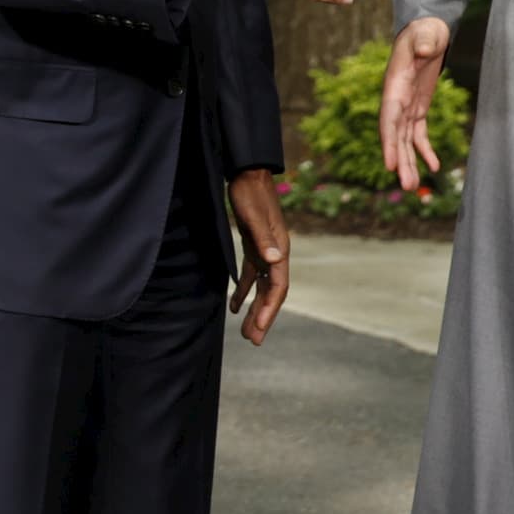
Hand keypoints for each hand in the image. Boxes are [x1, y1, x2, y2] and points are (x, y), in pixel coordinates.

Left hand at [225, 168, 290, 344]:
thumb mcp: (254, 216)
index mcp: (280, 249)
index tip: (258, 329)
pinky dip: (243, 291)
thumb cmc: (251, 193)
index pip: (278, 287)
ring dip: (254, 308)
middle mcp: (276, 253)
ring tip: (246, 331)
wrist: (247, 172)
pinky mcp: (254, 245)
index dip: (269, 309)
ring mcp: (266, 250)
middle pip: (272, 292)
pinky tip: (233, 305)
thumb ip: (264, 238)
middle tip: (253, 340)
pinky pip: (251, 274)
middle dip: (263, 316)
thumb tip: (276, 259)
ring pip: (262, 286)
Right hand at [380, 18, 453, 190]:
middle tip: (407, 186)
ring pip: (405, 140)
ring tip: (413, 187)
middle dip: (400, 161)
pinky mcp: (418, 107)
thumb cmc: (424, 30)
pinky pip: (419, 133)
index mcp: (395, 86)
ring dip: (409, 162)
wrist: (426, 29)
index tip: (389, 164)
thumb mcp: (424, 33)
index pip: (389, 118)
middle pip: (396, 136)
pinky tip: (434, 166)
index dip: (388, 142)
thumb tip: (425, 50)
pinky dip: (425, 150)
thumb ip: (423, 42)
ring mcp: (407, 105)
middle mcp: (397, 101)